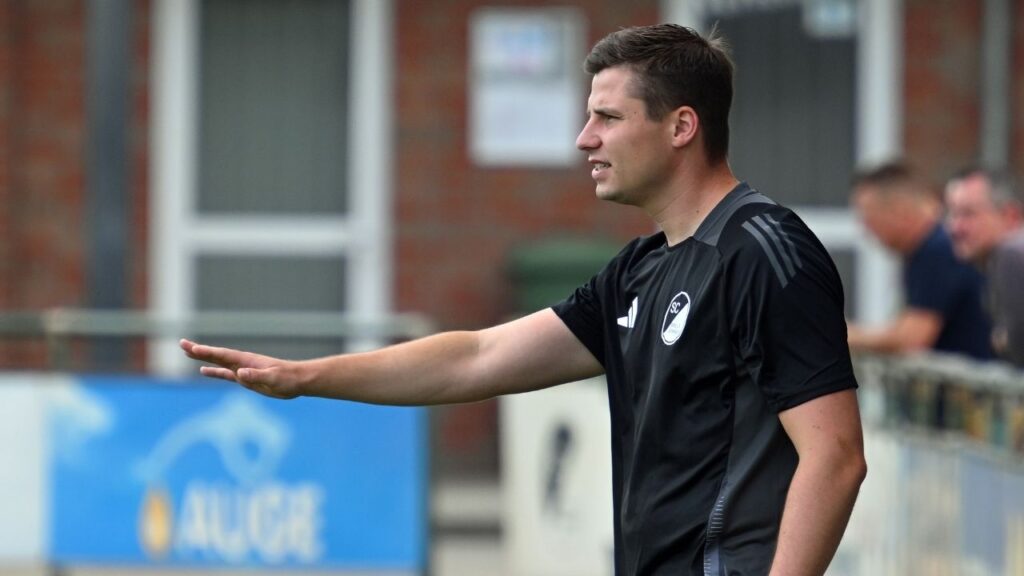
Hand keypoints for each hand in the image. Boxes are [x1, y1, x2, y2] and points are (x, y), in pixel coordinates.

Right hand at [179, 339, 304, 398]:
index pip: (222, 354)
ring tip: (188, 353)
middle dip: (199, 350)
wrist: (298, 380)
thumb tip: (239, 374)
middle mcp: (242, 363)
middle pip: (216, 355)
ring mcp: (243, 370)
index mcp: (246, 361)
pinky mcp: (246, 379)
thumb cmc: (288, 378)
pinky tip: (204, 371)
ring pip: (218, 363)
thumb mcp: (273, 378)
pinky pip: (226, 374)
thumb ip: (256, 376)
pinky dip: (214, 372)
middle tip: (181, 343)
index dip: (205, 351)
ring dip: (203, 358)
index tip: (190, 347)